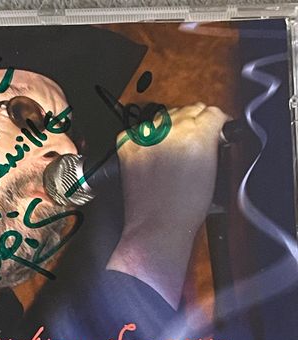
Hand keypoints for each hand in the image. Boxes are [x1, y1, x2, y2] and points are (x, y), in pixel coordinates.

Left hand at [107, 103, 229, 308]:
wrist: (157, 226)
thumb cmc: (185, 208)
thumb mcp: (214, 171)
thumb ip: (213, 142)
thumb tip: (211, 130)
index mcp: (198, 135)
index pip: (212, 112)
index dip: (215, 124)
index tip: (214, 130)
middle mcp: (170, 131)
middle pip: (187, 110)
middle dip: (194, 124)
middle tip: (193, 144)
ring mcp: (145, 137)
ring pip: (163, 117)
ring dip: (169, 130)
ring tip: (171, 153)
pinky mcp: (127, 146)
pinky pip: (138, 130)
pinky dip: (145, 138)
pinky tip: (152, 154)